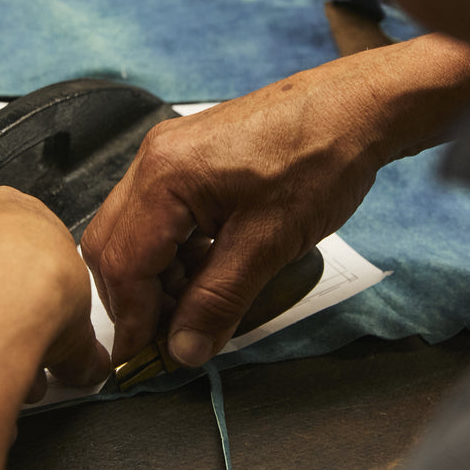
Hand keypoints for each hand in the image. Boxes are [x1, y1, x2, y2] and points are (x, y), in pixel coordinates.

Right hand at [82, 34, 469, 367]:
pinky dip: (174, 253)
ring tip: (196, 310)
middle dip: (134, 300)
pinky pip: (160, 216)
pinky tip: (207, 273)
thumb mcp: (268, 244)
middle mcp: (154, 160)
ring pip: (134, 233)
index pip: (123, 264)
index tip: (143, 360)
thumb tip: (184, 349)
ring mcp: (169, 155)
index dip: (131, 319)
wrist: (357, 109)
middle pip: (113, 246)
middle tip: (168, 339)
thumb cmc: (319, 161)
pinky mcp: (189, 158)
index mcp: (164, 176)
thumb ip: (219, 300)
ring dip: (156, 279)